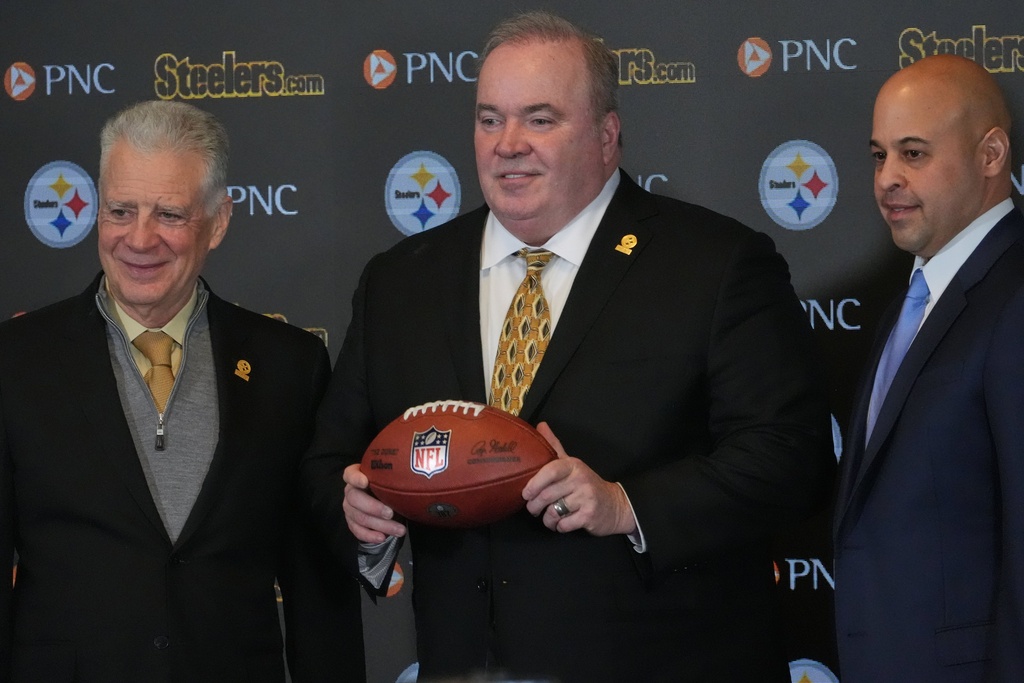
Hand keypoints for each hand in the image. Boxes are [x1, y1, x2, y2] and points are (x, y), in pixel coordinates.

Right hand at [342, 463, 406, 542]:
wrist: (386, 502)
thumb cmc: (388, 487)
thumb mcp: (390, 480)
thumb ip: (393, 478)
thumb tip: (412, 480)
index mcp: (357, 476)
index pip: (350, 474)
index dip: (356, 478)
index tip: (365, 482)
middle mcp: (350, 491)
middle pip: (354, 498)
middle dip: (373, 507)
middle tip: (390, 513)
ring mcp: (349, 508)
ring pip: (359, 517)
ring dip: (380, 525)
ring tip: (398, 530)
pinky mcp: (352, 523)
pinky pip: (357, 530)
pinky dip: (370, 535)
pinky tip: (382, 537)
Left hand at [522, 422, 637, 535]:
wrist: (615, 505)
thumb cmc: (586, 484)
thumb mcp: (572, 463)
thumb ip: (555, 446)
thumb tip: (540, 425)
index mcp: (573, 466)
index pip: (550, 471)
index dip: (534, 483)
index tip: (526, 493)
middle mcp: (580, 479)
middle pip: (547, 495)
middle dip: (534, 506)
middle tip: (533, 509)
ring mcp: (586, 498)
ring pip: (554, 512)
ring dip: (546, 519)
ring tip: (548, 518)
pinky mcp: (589, 516)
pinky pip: (564, 524)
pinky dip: (558, 527)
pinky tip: (561, 524)